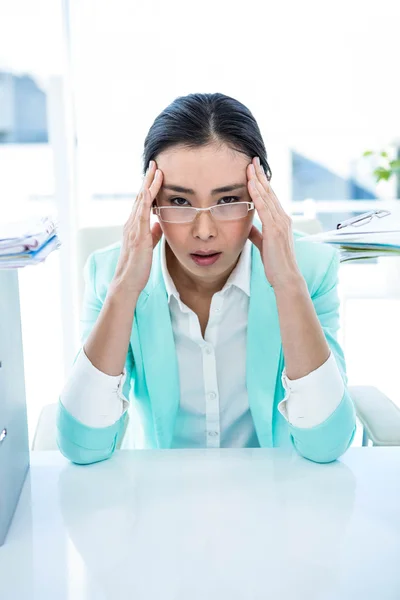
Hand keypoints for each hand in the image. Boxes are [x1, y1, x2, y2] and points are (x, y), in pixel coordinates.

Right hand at [112, 160, 163, 295]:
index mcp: (134, 226)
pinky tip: (149, 189)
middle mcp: (131, 224)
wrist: (127, 282)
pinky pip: (141, 215)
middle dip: (148, 179)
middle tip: (155, 162)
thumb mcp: (148, 246)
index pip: (142, 201)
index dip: (149, 186)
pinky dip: (145, 200)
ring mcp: (133, 229)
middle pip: (140, 196)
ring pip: (141, 201)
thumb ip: (153, 233)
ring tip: (155, 169)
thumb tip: (159, 223)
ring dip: (148, 184)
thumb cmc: (138, 267)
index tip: (156, 172)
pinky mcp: (137, 236)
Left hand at [247, 156, 302, 289]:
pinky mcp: (275, 229)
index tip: (254, 169)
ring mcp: (281, 222)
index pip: (270, 197)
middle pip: (270, 192)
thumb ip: (257, 233)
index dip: (262, 182)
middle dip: (261, 175)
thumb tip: (248, 225)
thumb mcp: (264, 244)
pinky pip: (264, 207)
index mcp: (281, 220)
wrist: (286, 278)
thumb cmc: (276, 263)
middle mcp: (283, 218)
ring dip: (258, 180)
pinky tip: (251, 184)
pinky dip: (257, 194)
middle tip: (253, 159)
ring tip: (250, 165)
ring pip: (267, 196)